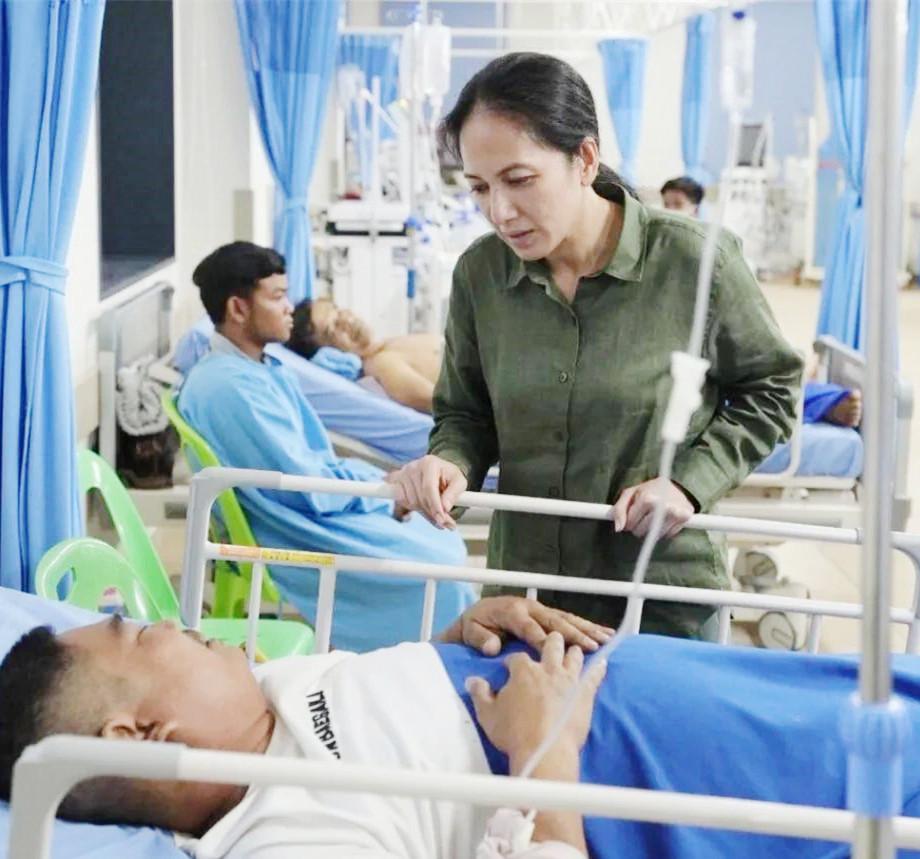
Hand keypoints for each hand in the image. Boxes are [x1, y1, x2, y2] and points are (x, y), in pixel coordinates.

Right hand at [385, 454, 467, 528]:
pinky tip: (418, 511)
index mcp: (429, 463)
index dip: (435, 507)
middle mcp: (413, 467)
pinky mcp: (395, 483)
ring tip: (434, 512)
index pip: (429, 489)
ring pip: (410, 502)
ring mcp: (402, 475)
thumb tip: (445, 508)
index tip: (442, 520)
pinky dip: (409, 510)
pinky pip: (400, 503)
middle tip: (444, 522)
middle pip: (419, 498)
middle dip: (432, 513)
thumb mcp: (459, 482)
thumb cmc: (449, 476)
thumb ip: (454, 494)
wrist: (438, 471)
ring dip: (423, 512)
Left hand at [438, 596, 612, 655]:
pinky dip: (586, 626)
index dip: (542, 640)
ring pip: (566, 619)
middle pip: (555, 621)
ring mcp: (539, 610)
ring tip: (607, 638)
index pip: (530, 628)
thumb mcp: (471, 631)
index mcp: (512, 611)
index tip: (557, 653)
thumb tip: (492, 647)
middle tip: (593, 645)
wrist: (477, 615)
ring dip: (586, 629)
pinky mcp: (545, 615)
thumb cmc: (475, 626)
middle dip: (574, 634)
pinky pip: (568, 620)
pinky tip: (602, 633)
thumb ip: (480, 639)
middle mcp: (529, 608)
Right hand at [466, 632, 606, 765]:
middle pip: (550, 645)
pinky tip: (603, 662)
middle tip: (550, 641)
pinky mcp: (585, 693)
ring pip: (574, 656)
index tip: (512, 666)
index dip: (514, 661)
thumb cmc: (513, 733)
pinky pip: (595, 675)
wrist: (544, 751)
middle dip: (549, 642)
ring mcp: (569, 680)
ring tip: (574, 648)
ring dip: (573, 651)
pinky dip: (598, 668)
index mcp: (523, 671)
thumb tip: (472, 680)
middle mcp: (547, 669)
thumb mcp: (487, 714)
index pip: (517, 657)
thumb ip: (480, 694)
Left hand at [611, 478, 693, 538]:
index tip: (632, 515)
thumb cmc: (649, 490)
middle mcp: (663, 506)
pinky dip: (664, 531)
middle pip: (641, 531)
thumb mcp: (630, 494)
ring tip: (653, 517)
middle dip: (638, 527)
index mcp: (648, 499)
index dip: (629, 521)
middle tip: (643, 516)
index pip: (630, 523)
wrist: (675, 485)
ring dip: (651, 531)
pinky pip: (668, 535)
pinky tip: (664, 519)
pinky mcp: (685, 518)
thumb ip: (619, 510)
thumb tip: (618, 528)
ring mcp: (676, 512)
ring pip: (654, 535)